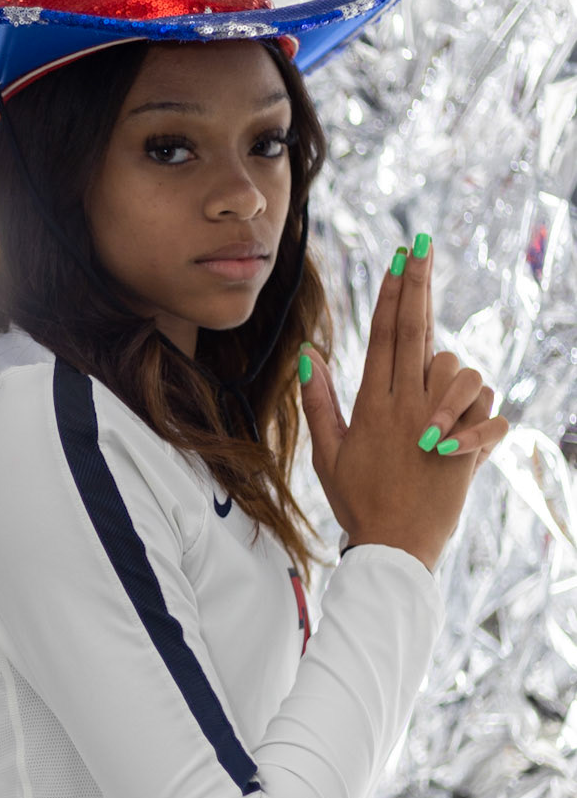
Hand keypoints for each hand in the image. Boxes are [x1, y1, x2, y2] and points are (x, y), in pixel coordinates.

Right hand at [299, 237, 507, 572]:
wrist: (395, 549)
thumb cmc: (358, 501)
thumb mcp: (328, 453)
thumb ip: (320, 403)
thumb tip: (309, 356)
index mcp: (373, 405)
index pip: (384, 336)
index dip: (392, 294)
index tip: (400, 259)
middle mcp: (406, 407)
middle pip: (416, 332)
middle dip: (419, 286)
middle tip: (422, 248)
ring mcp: (437, 426)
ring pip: (458, 369)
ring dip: (455, 377)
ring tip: (440, 408)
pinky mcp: (465, 448)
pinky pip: (489, 412)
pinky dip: (484, 416)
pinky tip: (467, 432)